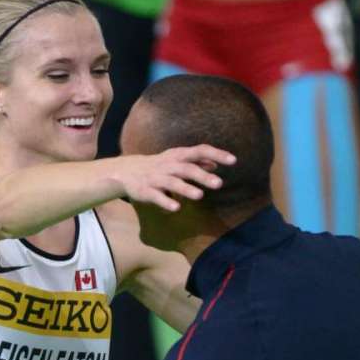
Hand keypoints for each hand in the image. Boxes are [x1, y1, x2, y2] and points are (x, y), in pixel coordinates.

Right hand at [112, 145, 235, 212]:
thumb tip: (215, 163)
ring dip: (186, 188)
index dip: (217, 154)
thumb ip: (196, 162)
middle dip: (203, 176)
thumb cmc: (159, 166)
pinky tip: (176, 208)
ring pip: (173, 182)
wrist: (126, 171)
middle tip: (219, 184)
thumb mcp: (177, 160)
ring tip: (200, 196)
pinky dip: (166, 201)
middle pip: (187, 168)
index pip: (200, 151)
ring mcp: (157, 178)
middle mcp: (169, 165)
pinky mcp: (146, 190)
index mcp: (178, 156)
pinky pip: (157, 196)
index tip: (233, 160)